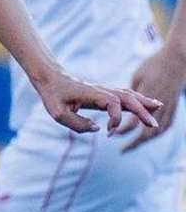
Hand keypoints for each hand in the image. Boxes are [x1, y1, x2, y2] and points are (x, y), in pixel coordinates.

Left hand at [31, 67, 161, 136]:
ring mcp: (105, 91)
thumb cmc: (54, 96)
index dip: (116, 118)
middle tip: (153, 125)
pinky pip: (125, 96)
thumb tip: (97, 128)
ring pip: (129, 95)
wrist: (51, 80)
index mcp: (92, 94)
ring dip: (144, 103)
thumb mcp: (58, 113)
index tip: (109, 132)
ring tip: (158, 109)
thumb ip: (77, 124)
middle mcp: (102, 91)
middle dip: (142, 111)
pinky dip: (138, 100)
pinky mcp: (105, 94)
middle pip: (127, 98)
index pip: (113, 103)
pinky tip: (148, 105)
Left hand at [118, 49, 185, 150]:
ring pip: (159, 130)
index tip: (111, 134)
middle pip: (148, 131)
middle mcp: (159, 105)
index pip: (134, 120)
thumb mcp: (138, 77)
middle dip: (135, 142)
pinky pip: (168, 125)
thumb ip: (131, 93)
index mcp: (148, 99)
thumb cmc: (154, 66)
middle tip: (123, 150)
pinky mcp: (175, 106)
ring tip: (133, 146)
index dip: (122, 129)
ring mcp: (170, 107)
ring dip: (146, 140)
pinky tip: (150, 136)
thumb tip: (120, 105)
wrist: (178, 59)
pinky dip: (158, 133)